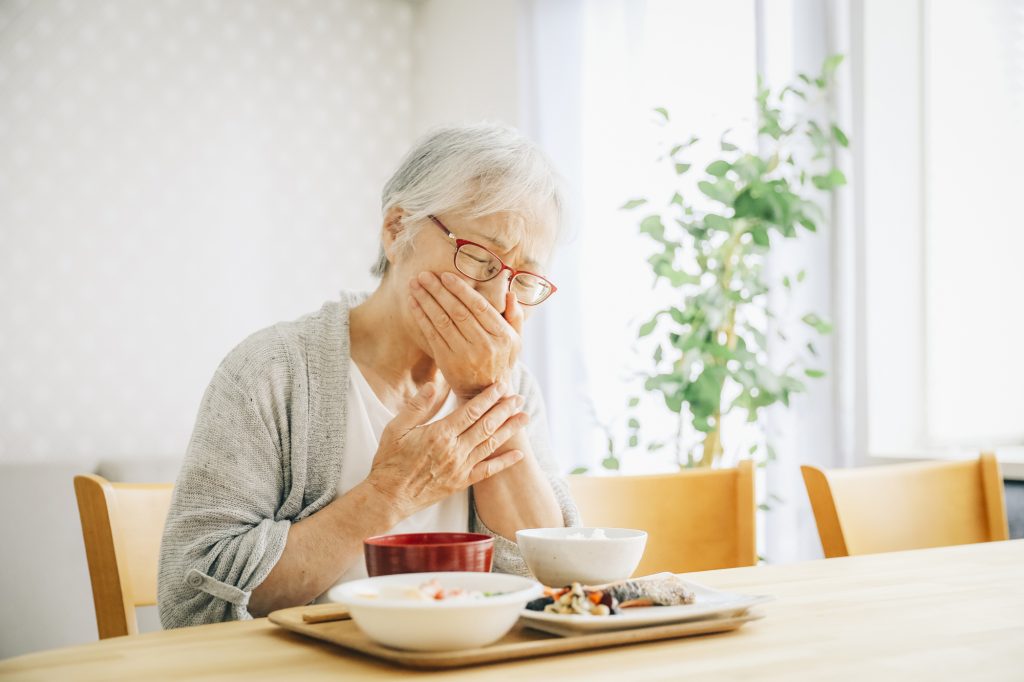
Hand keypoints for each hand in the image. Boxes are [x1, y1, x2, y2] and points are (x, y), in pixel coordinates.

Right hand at [366, 377, 528, 518]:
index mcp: (440, 434)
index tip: (501, 385)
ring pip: (491, 445)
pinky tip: (519, 454)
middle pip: (486, 425)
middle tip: (519, 397)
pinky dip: (505, 462)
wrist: (389, 496)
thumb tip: (433, 384)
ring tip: (525, 417)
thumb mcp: (396, 428)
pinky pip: (488, 471)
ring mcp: (460, 467)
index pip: (471, 410)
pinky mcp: (461, 482)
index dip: (488, 397)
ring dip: (510, 430)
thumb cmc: (390, 461)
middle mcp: (454, 450)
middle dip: (505, 409)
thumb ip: (417, 406)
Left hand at [409, 271, 523, 399]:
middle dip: (439, 290)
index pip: (479, 307)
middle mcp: (485, 345)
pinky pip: (432, 335)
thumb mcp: (516, 342)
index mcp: (503, 336)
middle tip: (424, 275)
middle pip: (458, 311)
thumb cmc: (501, 362)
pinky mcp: (448, 362)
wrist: (485, 394)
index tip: (446, 275)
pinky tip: (414, 304)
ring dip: (426, 300)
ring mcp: (465, 355)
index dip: (461, 290)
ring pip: (442, 321)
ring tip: (415, 285)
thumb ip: (515, 317)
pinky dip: (422, 317)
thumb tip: (510, 293)